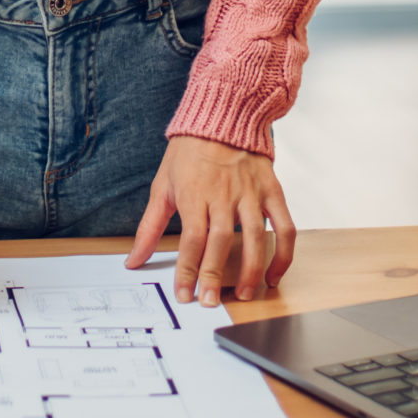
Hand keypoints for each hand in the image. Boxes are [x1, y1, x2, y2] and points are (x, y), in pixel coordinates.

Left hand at [125, 136, 295, 305]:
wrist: (224, 115)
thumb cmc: (188, 152)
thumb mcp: (162, 185)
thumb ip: (149, 227)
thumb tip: (133, 260)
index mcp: (194, 194)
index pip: (191, 239)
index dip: (187, 269)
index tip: (184, 294)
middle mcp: (224, 194)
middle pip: (221, 242)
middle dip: (215, 275)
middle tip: (211, 302)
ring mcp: (251, 193)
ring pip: (255, 237)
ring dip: (252, 270)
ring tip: (246, 295)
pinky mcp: (272, 191)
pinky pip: (284, 226)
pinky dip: (283, 253)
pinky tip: (274, 274)